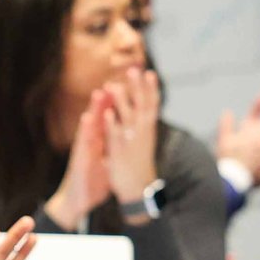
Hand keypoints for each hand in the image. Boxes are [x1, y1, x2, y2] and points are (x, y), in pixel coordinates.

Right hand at [44, 89, 114, 228]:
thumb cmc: (93, 183)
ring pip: (89, 126)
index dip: (115, 107)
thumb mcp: (108, 163)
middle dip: (105, 101)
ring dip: (93, 109)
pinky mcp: (79, 159)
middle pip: (99, 119)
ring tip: (99, 92)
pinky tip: (87, 118)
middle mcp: (91, 143)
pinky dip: (85, 129)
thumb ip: (113, 150)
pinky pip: (83, 143)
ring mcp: (84, 150)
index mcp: (100, 144)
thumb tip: (124, 143)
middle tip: (114, 81)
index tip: (124, 90)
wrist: (78, 202)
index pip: (108, 122)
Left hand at [100, 68, 163, 205]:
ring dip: (121, 101)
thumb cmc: (140, 163)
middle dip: (138, 88)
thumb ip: (144, 123)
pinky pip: (115, 136)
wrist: (138, 190)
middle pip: (141, 106)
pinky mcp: (119, 152)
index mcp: (148, 130)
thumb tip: (146, 108)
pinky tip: (108, 112)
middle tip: (134, 69)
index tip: (150, 73)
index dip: (151, 90)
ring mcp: (130, 142)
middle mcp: (142, 133)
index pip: (152, 105)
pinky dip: (112, 123)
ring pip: (126, 118)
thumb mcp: (146, 140)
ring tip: (115, 85)